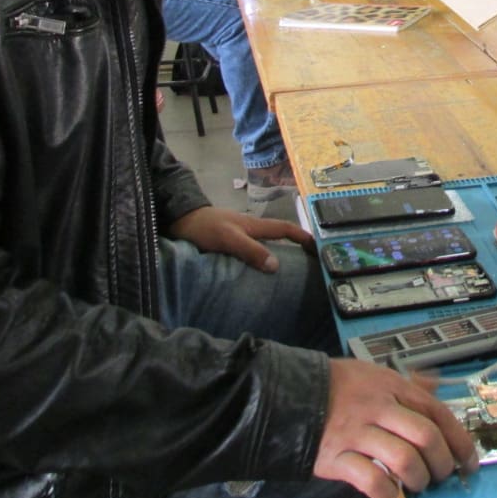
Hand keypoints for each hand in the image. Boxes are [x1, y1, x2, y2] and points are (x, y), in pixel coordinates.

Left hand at [167, 204, 312, 271]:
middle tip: (307, 266)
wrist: (178, 221)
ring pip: (264, 246)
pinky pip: (250, 253)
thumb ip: (251, 250)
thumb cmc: (205, 228)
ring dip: (277, 255)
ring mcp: (239, 236)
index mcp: (254, 226)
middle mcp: (250, 230)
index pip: (285, 229)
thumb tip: (276, 265)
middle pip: (278, 237)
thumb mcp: (229, 239)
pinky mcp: (228, 244)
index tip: (319, 247)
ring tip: (286, 275)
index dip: (303, 236)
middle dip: (294, 247)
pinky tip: (258, 276)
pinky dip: (259, 261)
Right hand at [314, 359, 477, 497]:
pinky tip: (388, 491)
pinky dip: (387, 491)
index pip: (436, 412)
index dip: (459, 439)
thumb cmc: (334, 387)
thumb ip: (404, 382)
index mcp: (390, 386)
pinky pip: (372, 479)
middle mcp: (376, 407)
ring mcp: (356, 432)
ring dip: (418, 479)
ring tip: (416, 484)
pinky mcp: (336, 457)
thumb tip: (434, 383)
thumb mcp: (371, 374)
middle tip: (441, 475)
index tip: (468, 460)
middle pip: (426, 437)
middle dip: (442, 463)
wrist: (285, 394)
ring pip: (404, 459)